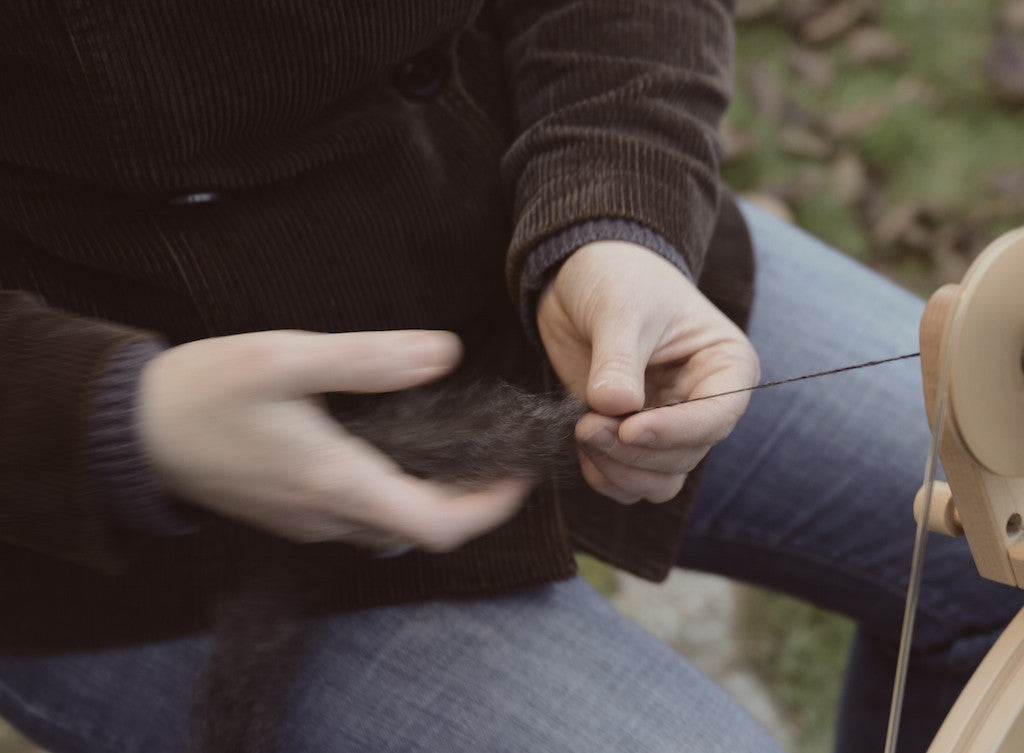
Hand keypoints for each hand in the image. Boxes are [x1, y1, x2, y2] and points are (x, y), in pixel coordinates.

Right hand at [137, 330, 527, 550]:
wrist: (132, 432)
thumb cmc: (205, 392)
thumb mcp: (287, 359)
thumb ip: (369, 359)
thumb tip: (443, 354)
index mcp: (337, 484)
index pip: (439, 526)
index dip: (491, 507)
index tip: (519, 473)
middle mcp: (329, 516)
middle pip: (423, 530)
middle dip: (471, 502)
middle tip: (497, 455)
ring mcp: (309, 521)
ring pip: (394, 526)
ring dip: (435, 499)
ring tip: (461, 450)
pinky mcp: (293, 512)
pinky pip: (363, 516)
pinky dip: (398, 493)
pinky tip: (401, 450)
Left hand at [537, 240, 759, 503]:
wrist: (582, 278)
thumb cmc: (618, 279)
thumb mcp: (619, 308)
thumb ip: (618, 359)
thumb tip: (615, 407)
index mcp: (725, 365)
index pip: (716, 417)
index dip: (674, 432)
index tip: (628, 429)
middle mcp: (705, 403)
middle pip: (684, 456)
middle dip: (633, 451)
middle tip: (587, 424)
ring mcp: (669, 425)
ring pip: (660, 480)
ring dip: (619, 470)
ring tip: (583, 430)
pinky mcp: (633, 438)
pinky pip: (629, 482)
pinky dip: (605, 475)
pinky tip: (582, 447)